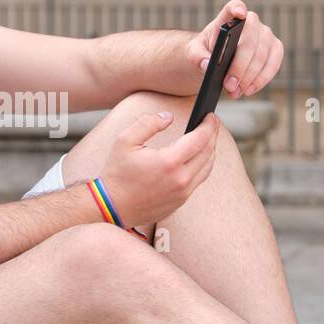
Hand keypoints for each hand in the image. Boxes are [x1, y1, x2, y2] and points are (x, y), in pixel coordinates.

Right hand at [97, 111, 218, 228]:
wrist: (111, 207)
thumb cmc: (116, 174)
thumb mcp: (125, 141)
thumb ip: (148, 123)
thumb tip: (168, 117)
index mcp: (169, 162)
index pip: (200, 139)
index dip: (209, 125)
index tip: (210, 116)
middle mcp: (180, 179)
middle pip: (208, 153)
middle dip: (212, 135)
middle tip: (211, 123)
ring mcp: (182, 193)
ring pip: (207, 168)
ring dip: (210, 151)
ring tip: (206, 139)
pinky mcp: (180, 201)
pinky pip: (198, 181)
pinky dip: (201, 166)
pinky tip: (196, 158)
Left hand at [185, 0, 283, 98]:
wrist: (214, 63)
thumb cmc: (204, 53)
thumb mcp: (194, 55)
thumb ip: (197, 57)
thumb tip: (207, 64)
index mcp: (227, 17)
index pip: (234, 7)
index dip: (238, 8)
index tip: (239, 13)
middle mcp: (250, 22)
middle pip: (250, 41)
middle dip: (240, 67)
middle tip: (229, 86)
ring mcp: (265, 34)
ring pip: (263, 55)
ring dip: (250, 78)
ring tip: (235, 92)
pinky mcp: (274, 48)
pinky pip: (274, 64)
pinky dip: (262, 79)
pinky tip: (249, 90)